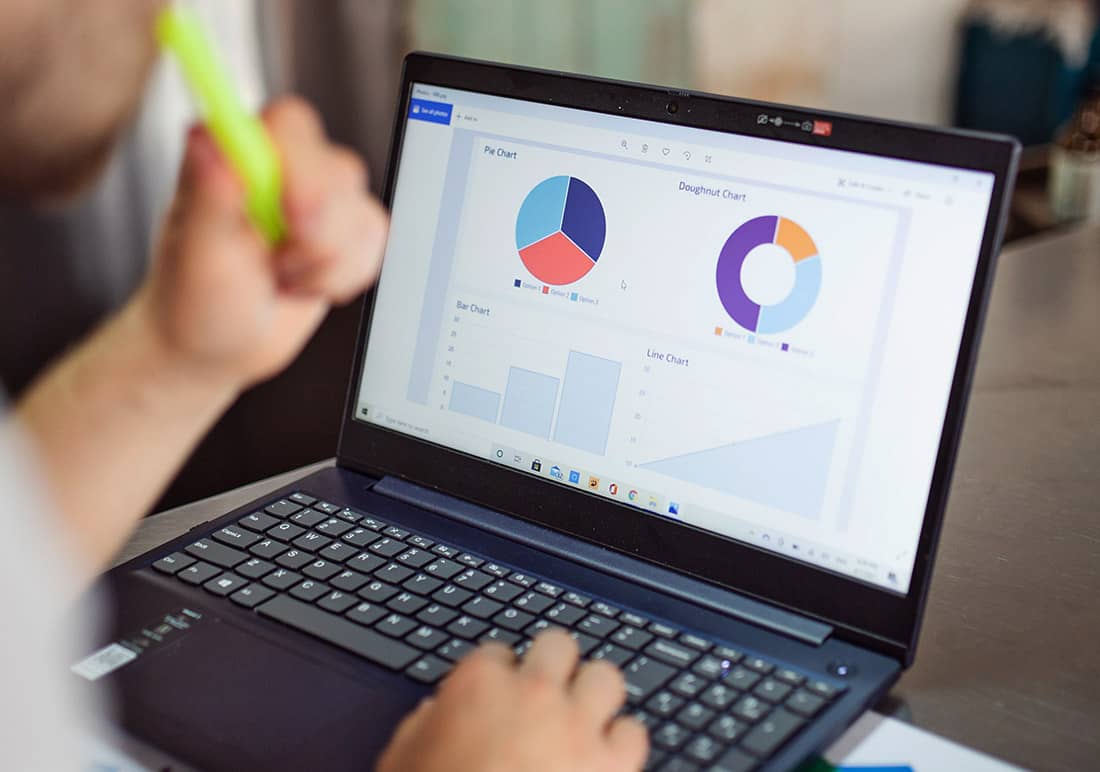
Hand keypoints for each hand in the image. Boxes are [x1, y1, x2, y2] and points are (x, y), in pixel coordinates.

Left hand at [139, 96, 388, 390]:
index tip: (294, 215)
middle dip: (319, 231)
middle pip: (340, 170)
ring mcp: (318, 197)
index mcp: (236, 154)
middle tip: (279, 264)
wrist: (220, 345)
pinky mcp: (346, 229)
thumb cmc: (194, 299)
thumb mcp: (195, 255)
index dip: (305, 165)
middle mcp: (281, 166)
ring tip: (281, 278)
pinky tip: (306, 284)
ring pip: (362, 213)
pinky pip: (374, 242)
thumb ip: (207, 196)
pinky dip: (343, 277)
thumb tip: (208, 140)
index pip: (290, 125)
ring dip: (325, 264)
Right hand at [377, 630, 648, 771]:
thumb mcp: (402, 760)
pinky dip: (621, 745)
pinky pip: (633, 733)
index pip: (498, 653)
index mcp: (477, 685)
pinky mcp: (612, 766)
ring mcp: (577, 727)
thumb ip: (423, 727)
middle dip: (553, 666)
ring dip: (595, 696)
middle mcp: (532, 694)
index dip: (499, 677)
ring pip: (606, 677)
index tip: (500, 695)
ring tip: (584, 718)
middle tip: (548, 692)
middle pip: (558, 646)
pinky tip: (607, 759)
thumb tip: (434, 714)